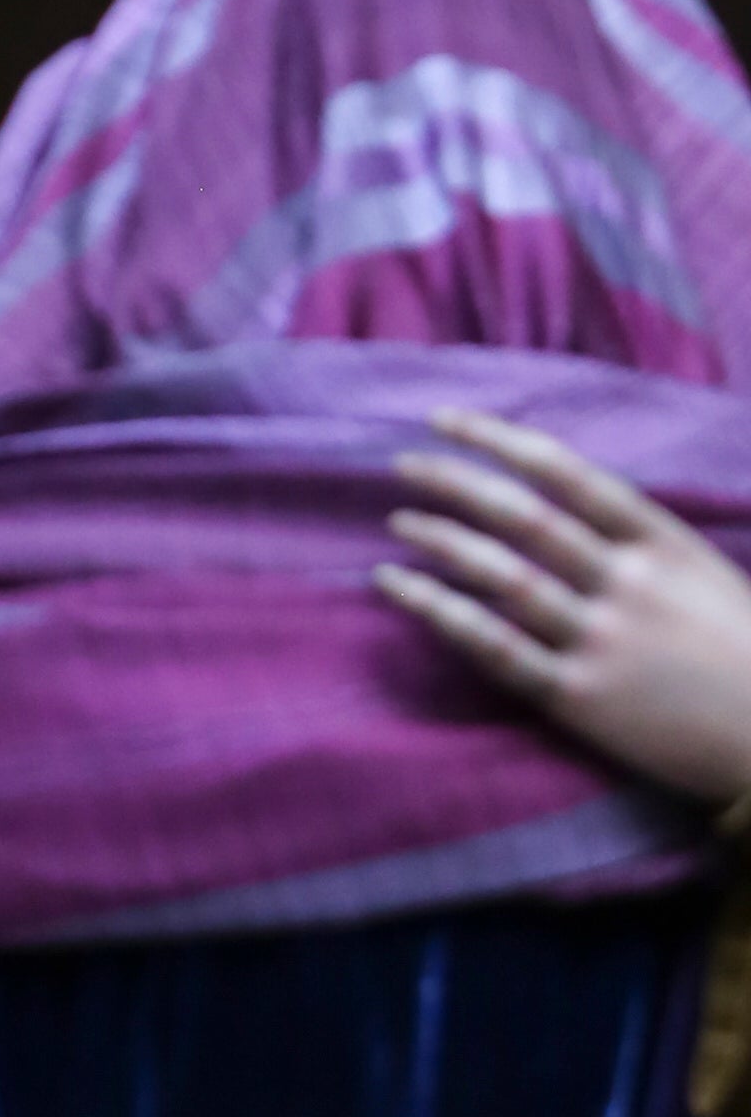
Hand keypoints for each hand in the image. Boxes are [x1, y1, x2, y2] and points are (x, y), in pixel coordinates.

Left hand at [376, 413, 750, 799]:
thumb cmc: (740, 652)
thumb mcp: (701, 572)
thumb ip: (636, 540)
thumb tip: (558, 504)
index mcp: (660, 541)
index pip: (565, 473)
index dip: (497, 439)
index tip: (444, 420)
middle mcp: (626, 582)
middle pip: (524, 517)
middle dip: (456, 483)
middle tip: (404, 466)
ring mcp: (601, 639)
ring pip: (502, 577)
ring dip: (442, 542)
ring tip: (400, 523)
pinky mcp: (577, 697)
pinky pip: (493, 647)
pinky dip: (439, 612)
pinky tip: (401, 589)